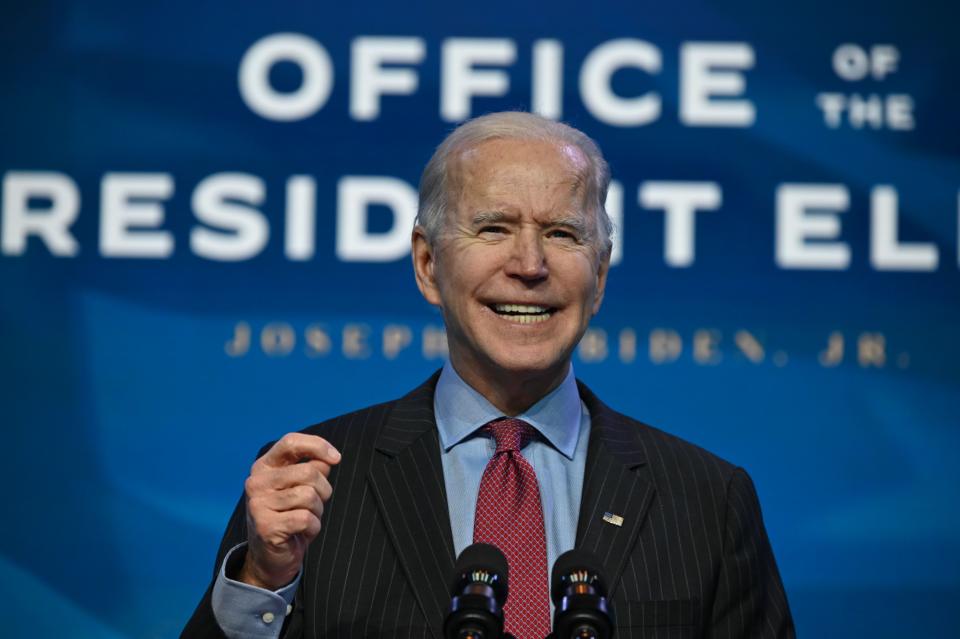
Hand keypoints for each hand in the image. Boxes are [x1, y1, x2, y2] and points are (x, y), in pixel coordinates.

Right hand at [238, 433, 341, 589]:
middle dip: (323, 490)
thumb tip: (328, 459)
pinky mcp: (266, 526)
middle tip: (315, 505)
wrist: (270, 558)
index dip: (317, 446)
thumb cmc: (290, 516)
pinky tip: (301, 533)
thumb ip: (312, 469)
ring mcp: (258, 505)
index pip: (290, 442)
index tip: (336, 458)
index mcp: (264, 467)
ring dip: (317, 511)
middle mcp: (256, 482)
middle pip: (308, 472)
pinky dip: (313, 527)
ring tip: (305, 519)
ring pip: (309, 496)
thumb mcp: (300, 488)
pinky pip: (306, 518)